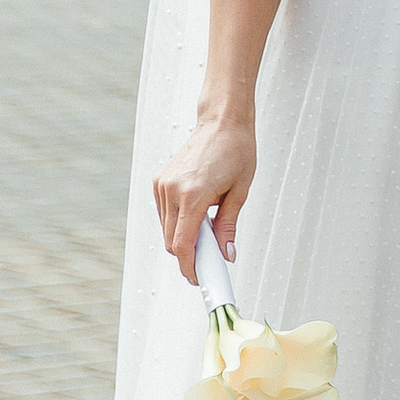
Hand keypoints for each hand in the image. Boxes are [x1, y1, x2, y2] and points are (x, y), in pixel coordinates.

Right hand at [153, 108, 255, 284]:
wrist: (222, 121)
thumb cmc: (235, 150)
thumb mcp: (240, 192)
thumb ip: (229, 226)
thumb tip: (227, 254)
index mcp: (193, 194)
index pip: (182, 245)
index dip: (189, 267)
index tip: (198, 278)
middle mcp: (172, 189)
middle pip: (171, 241)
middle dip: (187, 256)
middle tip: (207, 261)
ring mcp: (163, 184)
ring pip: (166, 229)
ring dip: (182, 238)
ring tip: (206, 233)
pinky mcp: (159, 180)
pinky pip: (164, 213)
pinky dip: (176, 222)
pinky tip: (195, 215)